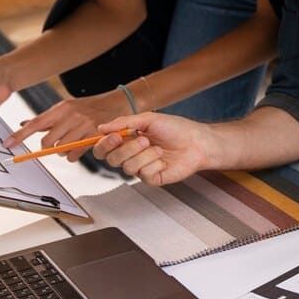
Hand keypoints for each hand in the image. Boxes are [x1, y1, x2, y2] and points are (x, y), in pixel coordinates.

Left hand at [3, 89, 129, 157]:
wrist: (116, 103)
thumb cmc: (88, 107)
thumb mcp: (66, 107)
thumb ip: (46, 118)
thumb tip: (23, 124)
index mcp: (61, 108)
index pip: (35, 123)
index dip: (20, 135)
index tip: (8, 144)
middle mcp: (70, 116)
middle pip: (48, 141)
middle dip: (48, 147)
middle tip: (54, 145)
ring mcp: (83, 126)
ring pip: (61, 149)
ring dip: (62, 152)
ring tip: (69, 145)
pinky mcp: (94, 136)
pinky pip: (75, 154)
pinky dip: (73, 155)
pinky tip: (78, 149)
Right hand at [92, 112, 211, 185]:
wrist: (197, 142)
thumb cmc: (176, 129)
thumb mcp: (148, 119)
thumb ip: (124, 123)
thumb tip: (101, 128)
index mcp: (127, 141)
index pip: (103, 148)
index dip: (103, 144)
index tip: (114, 137)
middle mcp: (131, 156)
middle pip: (111, 159)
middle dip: (126, 149)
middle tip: (144, 140)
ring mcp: (141, 168)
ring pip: (127, 167)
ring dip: (144, 155)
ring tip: (159, 148)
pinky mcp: (152, 179)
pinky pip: (143, 174)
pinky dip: (154, 163)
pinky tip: (164, 159)